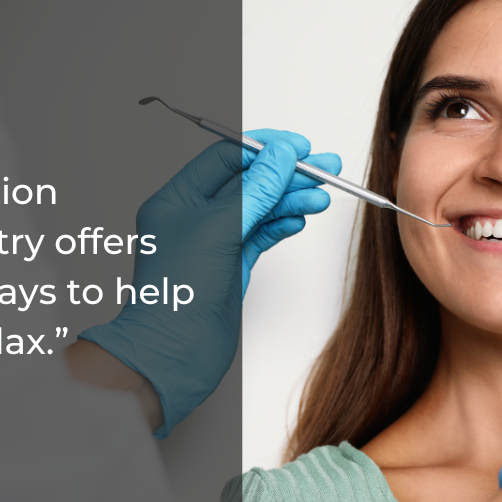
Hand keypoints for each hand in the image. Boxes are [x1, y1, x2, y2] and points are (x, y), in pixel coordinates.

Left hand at [78, 130, 340, 436]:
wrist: (174, 353)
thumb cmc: (177, 294)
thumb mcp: (219, 229)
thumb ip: (255, 189)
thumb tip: (282, 155)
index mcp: (179, 198)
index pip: (227, 157)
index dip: (265, 149)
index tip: (299, 147)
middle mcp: (196, 217)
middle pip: (250, 181)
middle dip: (289, 174)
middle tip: (327, 169)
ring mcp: (216, 242)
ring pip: (261, 208)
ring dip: (292, 200)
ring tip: (322, 198)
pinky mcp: (233, 266)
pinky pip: (263, 235)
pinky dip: (284, 224)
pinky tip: (301, 218)